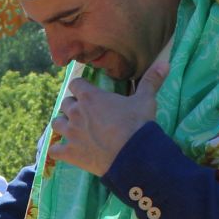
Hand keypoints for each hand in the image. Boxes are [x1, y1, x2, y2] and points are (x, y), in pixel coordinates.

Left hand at [46, 63, 167, 176]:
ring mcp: (70, 133)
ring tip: (71, 129)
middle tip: (84, 113)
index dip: (81, 88)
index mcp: (90, 96)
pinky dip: (56, 150)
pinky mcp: (69, 153)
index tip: (87, 92)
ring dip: (62, 124)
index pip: (76, 84)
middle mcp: (75, 112)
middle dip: (73, 106)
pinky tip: (62, 151)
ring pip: (56, 123)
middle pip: (65, 103)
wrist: (132, 155)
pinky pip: (53, 150)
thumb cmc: (137, 124)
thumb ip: (151, 80)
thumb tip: (165, 62)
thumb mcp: (146, 100)